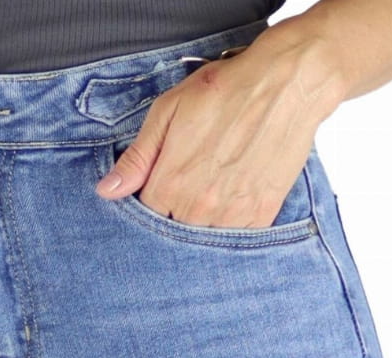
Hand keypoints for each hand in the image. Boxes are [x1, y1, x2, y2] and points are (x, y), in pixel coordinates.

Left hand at [96, 31, 343, 226]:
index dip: (153, 197)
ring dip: (204, 219)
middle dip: (177, 210)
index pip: (147, 214)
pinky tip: (235, 191)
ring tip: (214, 183)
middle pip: (175, 231)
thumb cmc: (225, 90)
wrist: (284, 86)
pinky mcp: (261, 216)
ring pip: (205, 238)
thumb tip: (107, 191)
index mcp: (171, 184)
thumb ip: (138, 158)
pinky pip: (236, 235)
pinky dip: (232, 221)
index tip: (163, 181)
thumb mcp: (168, 112)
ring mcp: (232, 217)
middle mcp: (200, 209)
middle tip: (193, 177)